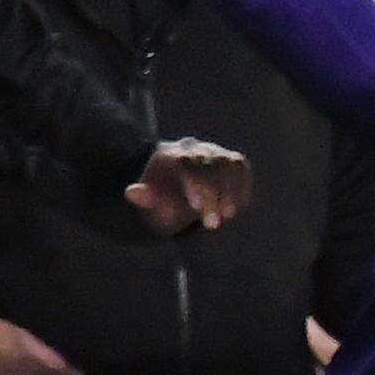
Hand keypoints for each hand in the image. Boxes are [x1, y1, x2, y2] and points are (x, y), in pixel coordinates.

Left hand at [128, 141, 251, 236]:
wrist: (173, 187)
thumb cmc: (161, 198)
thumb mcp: (148, 202)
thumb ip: (142, 197)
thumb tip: (132, 192)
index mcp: (171, 155)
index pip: (187, 163)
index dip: (196, 183)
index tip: (197, 207)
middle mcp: (195, 150)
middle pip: (212, 164)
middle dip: (215, 194)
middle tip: (213, 224)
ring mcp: (215, 153)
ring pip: (231, 163)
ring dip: (232, 190)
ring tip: (228, 215)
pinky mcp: (231, 160)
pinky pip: (241, 169)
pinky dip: (241, 187)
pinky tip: (236, 207)